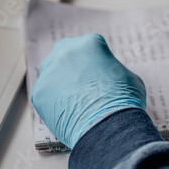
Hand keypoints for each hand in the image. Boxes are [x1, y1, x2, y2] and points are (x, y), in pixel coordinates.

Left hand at [31, 33, 145, 148]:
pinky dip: (53, 102)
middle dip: (73, 66)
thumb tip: (110, 78)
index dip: (97, 61)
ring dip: (60, 82)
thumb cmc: (124, 101)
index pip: (91, 46)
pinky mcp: (39, 92)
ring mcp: (50, 71)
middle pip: (66, 54)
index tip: (100, 73)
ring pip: (51, 73)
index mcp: (90, 43)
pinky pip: (45, 94)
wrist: (108, 126)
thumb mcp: (130, 78)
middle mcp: (66, 51)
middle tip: (83, 83)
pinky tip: (66, 112)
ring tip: (74, 100)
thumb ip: (114, 72)